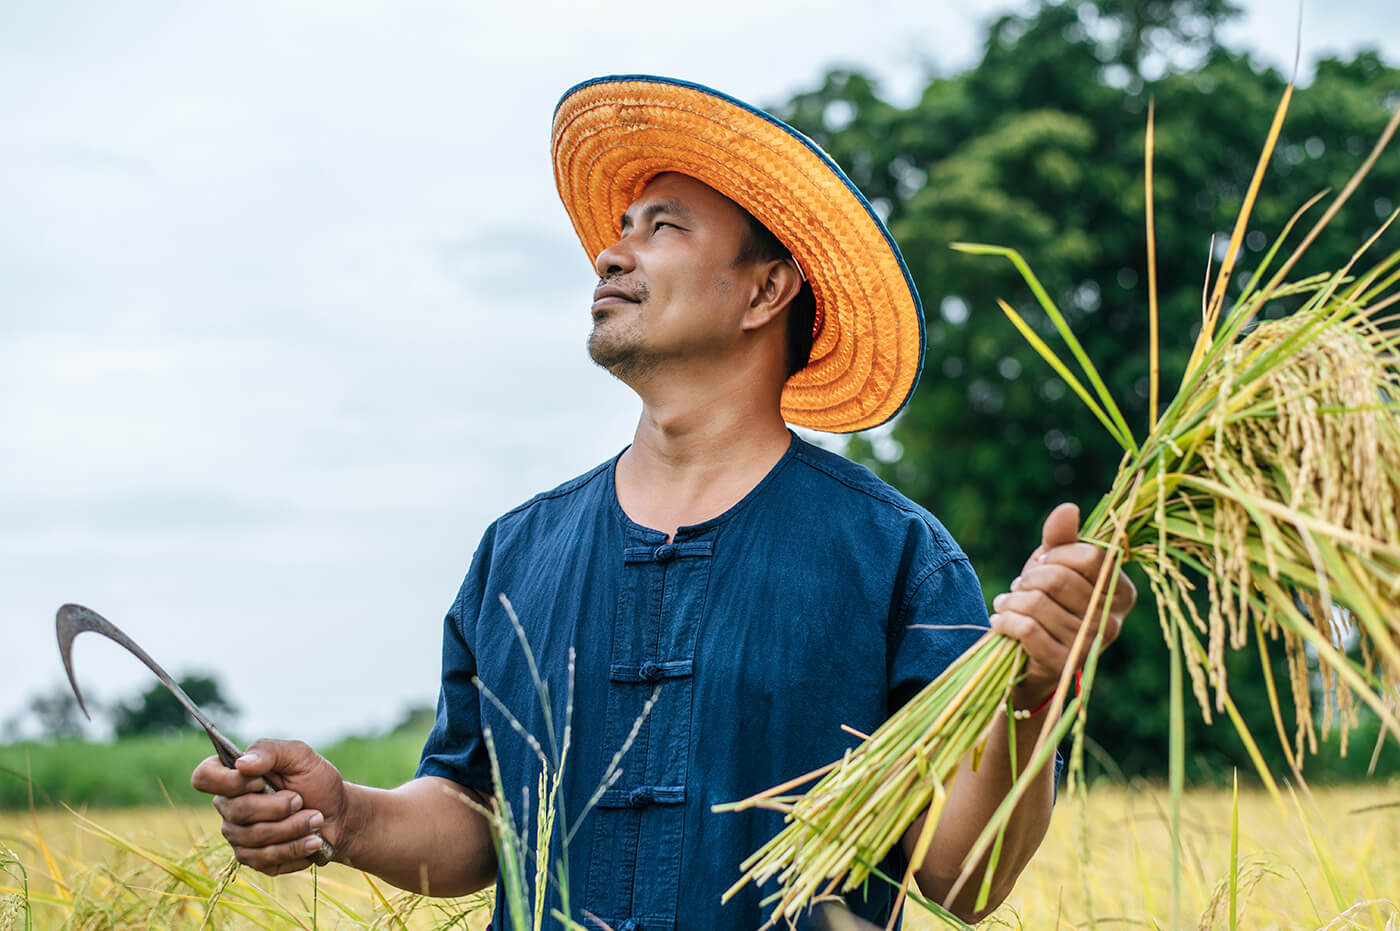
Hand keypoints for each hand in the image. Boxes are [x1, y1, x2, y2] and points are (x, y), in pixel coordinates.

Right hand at [191, 738, 348, 874]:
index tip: (259, 782)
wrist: (337, 814)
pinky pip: (267, 859)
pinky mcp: (253, 859)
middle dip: (279, 806)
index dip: (228, 782)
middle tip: (302, 800)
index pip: (204, 777)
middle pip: (237, 811)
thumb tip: (242, 764)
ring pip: (255, 837)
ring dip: (294, 827)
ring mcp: (238, 836)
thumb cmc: (315, 781)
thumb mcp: (300, 756)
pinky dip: (296, 848)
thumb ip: (271, 751)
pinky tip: (313, 840)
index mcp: (234, 776)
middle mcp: (229, 807)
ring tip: (316, 819)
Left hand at [989, 502, 1135, 702]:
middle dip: (1029, 578)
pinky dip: (1005, 620)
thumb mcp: (1054, 566)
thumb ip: (1061, 538)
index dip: (1057, 554)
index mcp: (1122, 592)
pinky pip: (1026, 629)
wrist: (1030, 658)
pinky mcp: (1062, 665)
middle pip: (1059, 578)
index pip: (1090, 556)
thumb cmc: (1048, 603)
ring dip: (1012, 601)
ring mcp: (1089, 646)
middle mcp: (1113, 621)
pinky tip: (1001, 621)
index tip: (1043, 562)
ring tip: (1008, 604)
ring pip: (1038, 603)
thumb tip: (1069, 508)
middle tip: (1020, 586)